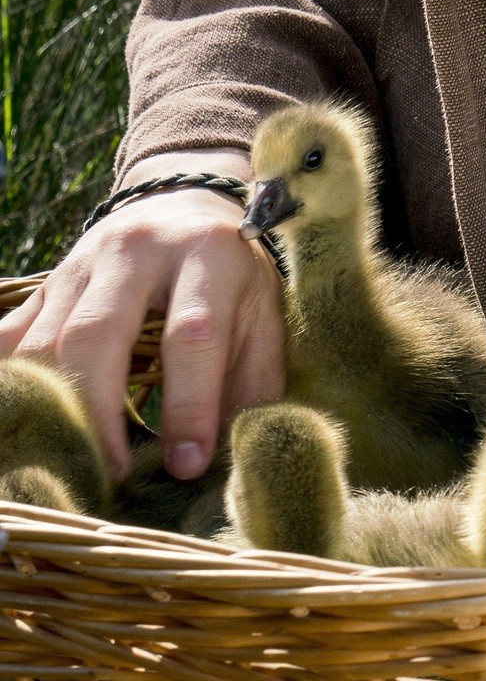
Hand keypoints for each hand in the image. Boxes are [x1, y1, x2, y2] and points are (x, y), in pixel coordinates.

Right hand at [0, 151, 285, 481]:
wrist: (185, 205)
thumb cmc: (234, 279)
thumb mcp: (264, 319)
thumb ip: (251, 384)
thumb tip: (226, 458)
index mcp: (206, 255)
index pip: (190, 336)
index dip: (188, 407)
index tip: (187, 467)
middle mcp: (136, 250)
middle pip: (93, 335)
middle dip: (98, 415)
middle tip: (113, 475)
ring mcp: (80, 264)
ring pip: (43, 342)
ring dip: (52, 408)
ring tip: (75, 461)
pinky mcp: (44, 284)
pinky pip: (9, 338)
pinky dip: (12, 385)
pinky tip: (30, 422)